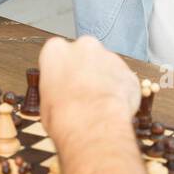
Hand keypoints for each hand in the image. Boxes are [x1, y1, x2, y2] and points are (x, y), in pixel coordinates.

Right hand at [38, 35, 139, 157]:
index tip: (62, 84)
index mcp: (56, 50)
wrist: (93, 126)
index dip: (61, 72)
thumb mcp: (45, 103)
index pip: (57, 55)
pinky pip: (123, 81)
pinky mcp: (128, 72)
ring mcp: (109, 57)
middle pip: (84, 55)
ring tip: (97, 106)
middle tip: (81, 94)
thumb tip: (58, 98)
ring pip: (106, 67)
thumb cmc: (65, 116)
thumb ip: (54, 90)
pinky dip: (120, 92)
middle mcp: (84, 47)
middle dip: (84, 71)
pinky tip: (112, 109)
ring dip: (103, 81)